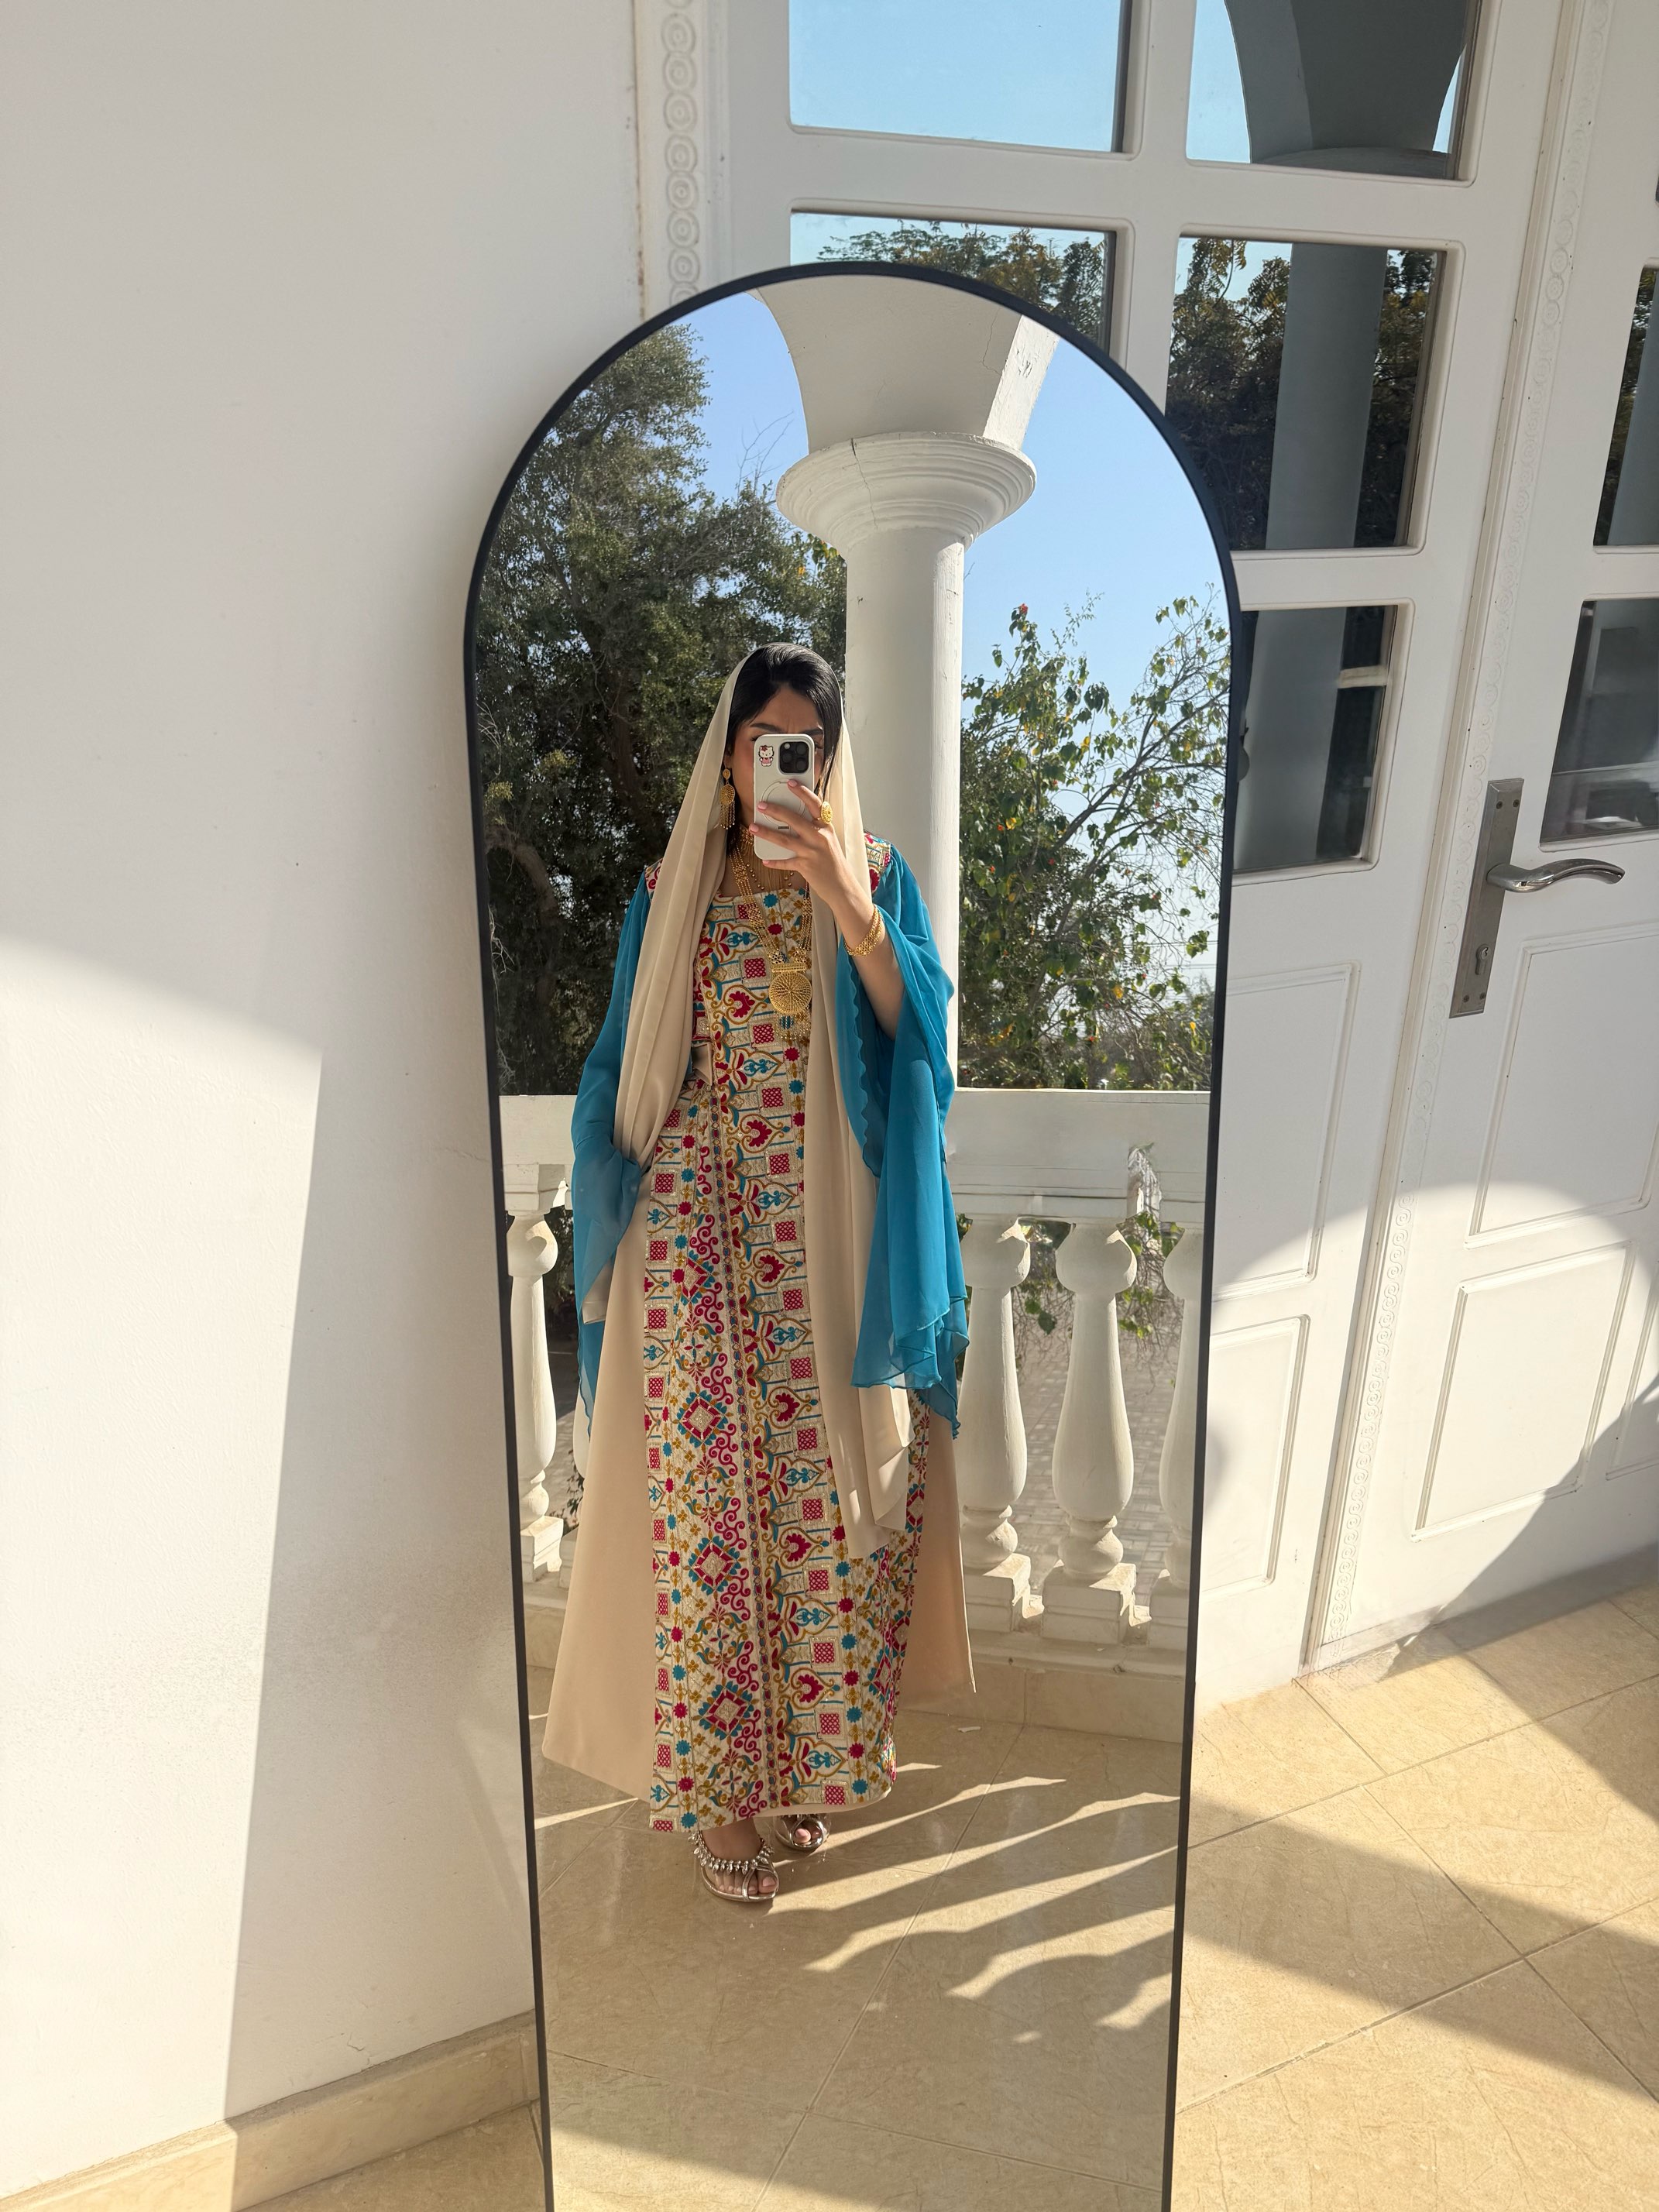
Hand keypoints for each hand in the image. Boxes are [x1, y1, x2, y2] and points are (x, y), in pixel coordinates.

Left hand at [751, 787, 873, 941]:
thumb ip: (815, 829)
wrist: (843, 886)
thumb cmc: (834, 863)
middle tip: (762, 805)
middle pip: (794, 819)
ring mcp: (812, 852)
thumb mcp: (829, 841)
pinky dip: (775, 862)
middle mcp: (819, 837)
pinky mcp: (806, 867)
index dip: (802, 792)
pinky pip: (786, 862)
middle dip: (776, 811)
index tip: (790, 783)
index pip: (815, 804)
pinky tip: (765, 859)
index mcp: (826, 827)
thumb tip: (793, 820)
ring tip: (754, 827)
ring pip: (785, 839)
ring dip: (767, 833)